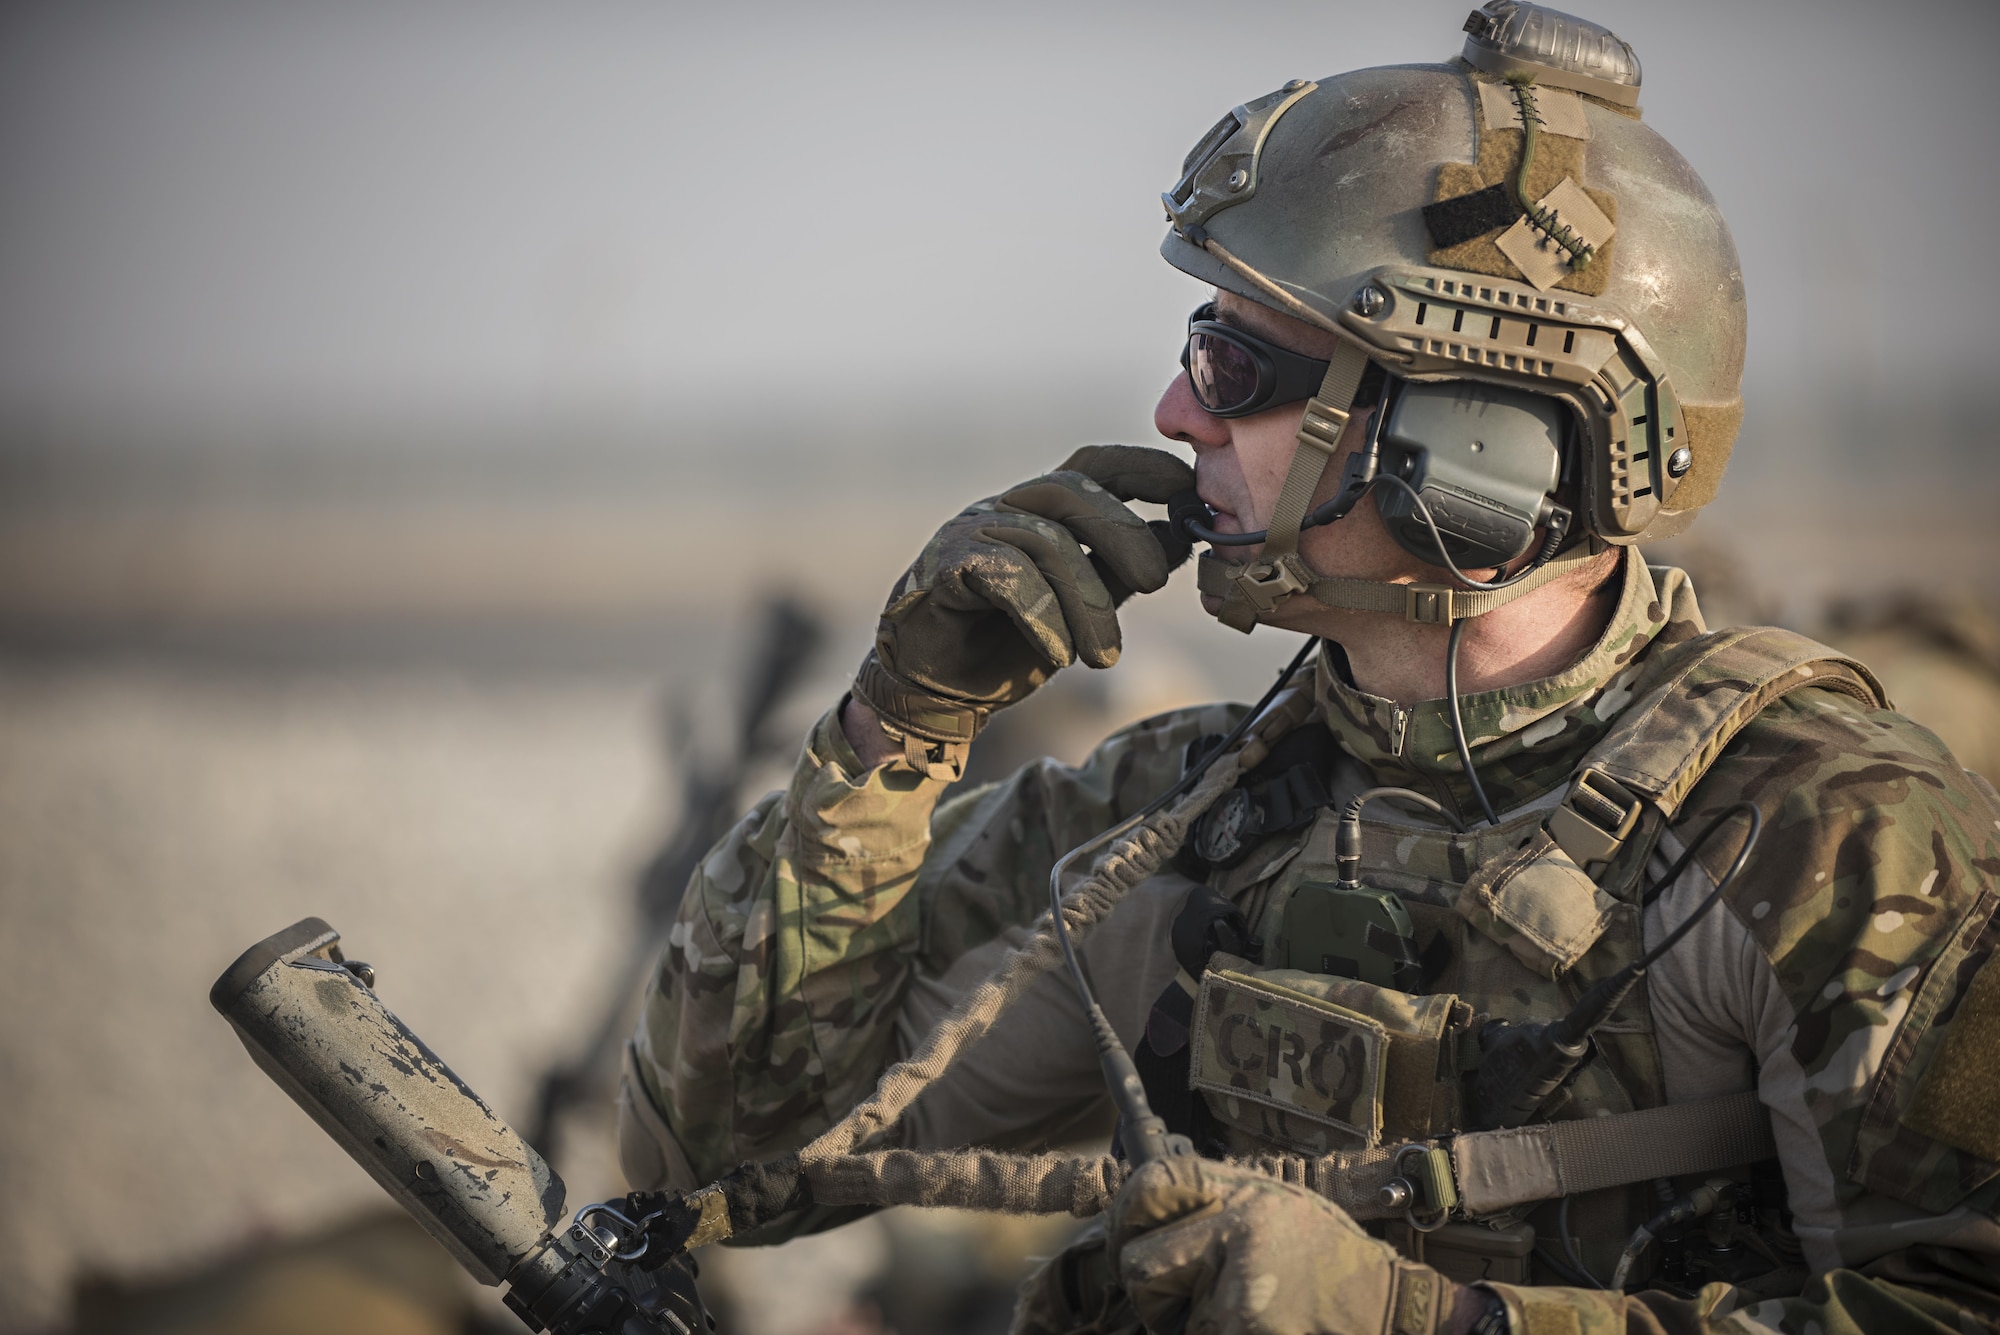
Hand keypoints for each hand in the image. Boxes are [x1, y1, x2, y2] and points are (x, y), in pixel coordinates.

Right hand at [852, 445, 1192, 776]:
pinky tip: (1060, 653)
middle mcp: (1006, 509)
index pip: (1094, 466)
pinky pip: (1007, 575)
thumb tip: (1181, 536)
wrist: (937, 690)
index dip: (1142, 467)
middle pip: (1073, 493)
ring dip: (1087, 603)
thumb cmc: (1007, 644)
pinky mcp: (946, 564)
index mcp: (1040, 511)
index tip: (1186, 487)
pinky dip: (1043, 616)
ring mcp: (972, 530)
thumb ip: (1123, 573)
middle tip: (1154, 583)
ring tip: (1104, 655)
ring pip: (1046, 542)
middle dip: (1123, 534)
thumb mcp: (1082, 608)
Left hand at [1108, 1156, 1467, 1334]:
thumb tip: (1147, 1209)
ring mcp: (1239, 1280)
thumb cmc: (1328, 1259)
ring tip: (1222, 1315)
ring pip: (1160, 1313)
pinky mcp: (1241, 1323)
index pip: (1156, 1182)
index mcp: (1243, 1191)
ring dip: (1177, 1323)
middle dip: (1147, 1289)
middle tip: (1170, 1297)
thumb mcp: (1277, 1205)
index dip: (1128, 1210)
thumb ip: (1219, 1203)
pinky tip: (1246, 1329)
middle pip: (1139, 1261)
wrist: (1386, 1304)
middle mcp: (1236, 1227)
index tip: (1130, 1233)